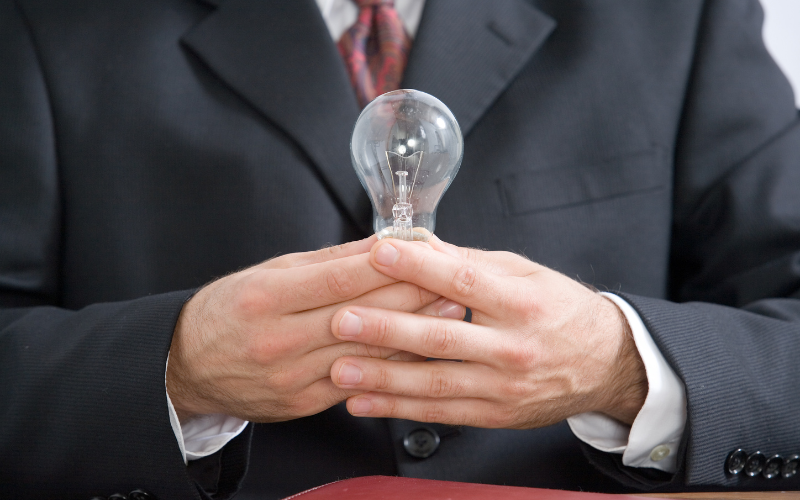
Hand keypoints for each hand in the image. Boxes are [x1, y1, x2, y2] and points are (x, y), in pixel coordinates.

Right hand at [166, 236, 462, 422]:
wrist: (189, 366)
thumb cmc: (230, 311)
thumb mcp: (268, 272)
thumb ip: (327, 262)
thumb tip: (380, 245)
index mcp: (267, 297)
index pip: (340, 279)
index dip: (389, 267)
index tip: (424, 253)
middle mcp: (279, 339)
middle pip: (360, 316)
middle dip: (413, 297)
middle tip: (452, 282)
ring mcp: (292, 376)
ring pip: (366, 353)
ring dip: (413, 332)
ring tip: (448, 314)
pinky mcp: (304, 403)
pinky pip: (358, 382)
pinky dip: (391, 365)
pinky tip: (419, 351)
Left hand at [329, 237, 647, 427]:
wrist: (606, 364)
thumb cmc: (560, 310)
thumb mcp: (525, 273)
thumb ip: (469, 261)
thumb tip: (418, 242)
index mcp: (522, 302)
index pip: (464, 281)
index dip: (419, 267)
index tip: (378, 254)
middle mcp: (514, 347)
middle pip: (442, 338)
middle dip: (387, 330)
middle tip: (342, 321)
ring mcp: (504, 386)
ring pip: (435, 383)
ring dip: (382, 378)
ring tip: (340, 369)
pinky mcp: (495, 414)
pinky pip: (440, 412)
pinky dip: (398, 409)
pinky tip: (364, 403)